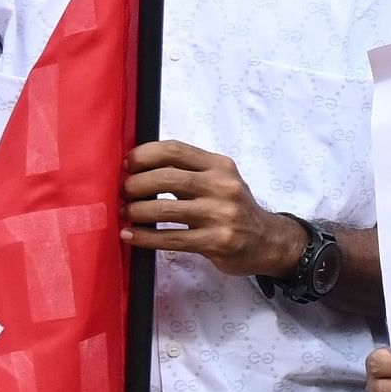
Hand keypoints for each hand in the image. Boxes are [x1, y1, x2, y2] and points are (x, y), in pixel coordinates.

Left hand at [123, 141, 299, 276]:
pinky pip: (169, 238)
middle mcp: (222, 186)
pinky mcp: (216, 241)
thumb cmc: (232, 209)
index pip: (175, 150)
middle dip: (135, 184)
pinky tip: (129, 234)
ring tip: (125, 213)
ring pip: (164, 209)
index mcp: (220, 166)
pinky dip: (142, 237)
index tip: (126, 164)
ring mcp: (221, 214)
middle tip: (123, 193)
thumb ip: (187, 173)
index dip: (144, 154)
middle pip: (166, 178)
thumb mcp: (218, 182)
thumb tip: (137, 170)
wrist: (267, 241)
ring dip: (136, 211)